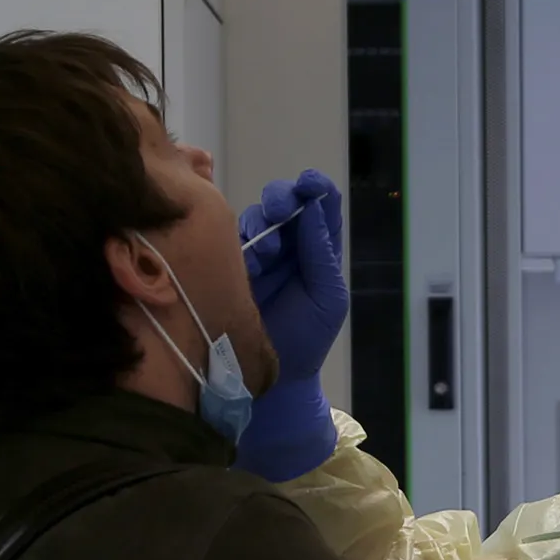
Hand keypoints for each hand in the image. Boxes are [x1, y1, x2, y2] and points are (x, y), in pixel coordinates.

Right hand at [233, 171, 349, 483]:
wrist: (273, 376)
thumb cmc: (307, 337)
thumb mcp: (327, 298)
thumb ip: (321, 254)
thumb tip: (314, 208)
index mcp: (318, 250)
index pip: (322, 207)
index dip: (316, 188)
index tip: (309, 183)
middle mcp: (289, 245)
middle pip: (285, 203)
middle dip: (282, 198)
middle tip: (279, 208)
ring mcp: (259, 254)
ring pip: (256, 218)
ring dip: (260, 226)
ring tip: (264, 257)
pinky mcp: (231, 265)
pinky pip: (232, 241)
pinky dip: (241, 245)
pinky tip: (247, 263)